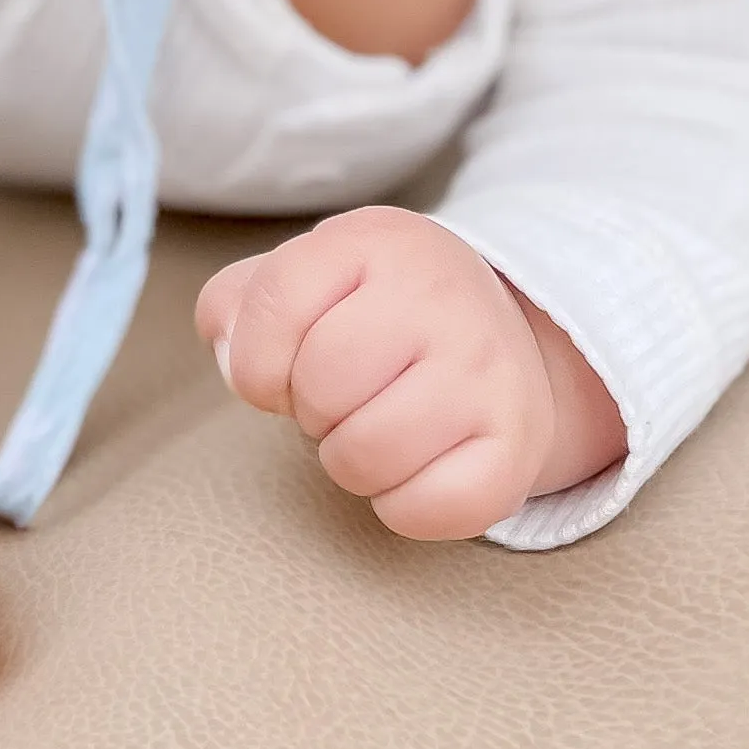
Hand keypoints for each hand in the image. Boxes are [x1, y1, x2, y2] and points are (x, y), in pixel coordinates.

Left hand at [197, 207, 625, 541]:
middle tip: (349, 395)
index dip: (258, 358)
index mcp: (377, 239)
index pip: (275, 304)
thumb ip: (239, 305)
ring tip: (382, 425)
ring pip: (364, 455)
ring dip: (353, 461)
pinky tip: (422, 462)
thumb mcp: (306, 278)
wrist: (502, 341)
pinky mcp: (517, 444)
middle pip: (320, 387)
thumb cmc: (378, 317)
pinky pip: (421, 509)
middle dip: (312, 409)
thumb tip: (231, 357)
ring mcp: (488, 368)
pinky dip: (404, 505)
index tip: (288, 364)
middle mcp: (443, 292)